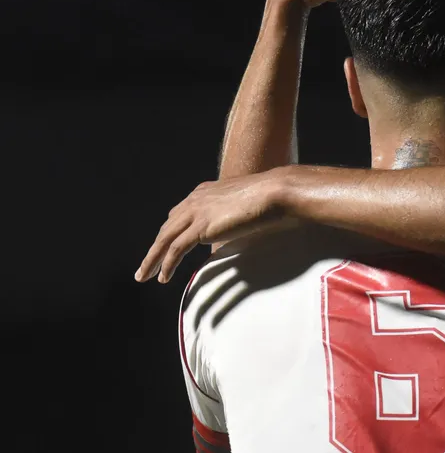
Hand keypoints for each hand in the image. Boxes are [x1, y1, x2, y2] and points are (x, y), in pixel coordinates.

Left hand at [135, 172, 285, 283]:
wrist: (275, 192)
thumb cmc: (271, 197)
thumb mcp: (246, 206)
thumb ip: (234, 216)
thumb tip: (236, 229)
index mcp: (205, 192)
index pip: (178, 213)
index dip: (169, 232)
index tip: (164, 246)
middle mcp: (195, 200)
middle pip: (166, 227)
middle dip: (154, 248)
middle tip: (145, 266)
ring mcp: (196, 212)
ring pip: (164, 240)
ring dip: (151, 260)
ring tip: (143, 276)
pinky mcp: (200, 227)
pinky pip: (176, 249)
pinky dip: (166, 264)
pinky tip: (163, 277)